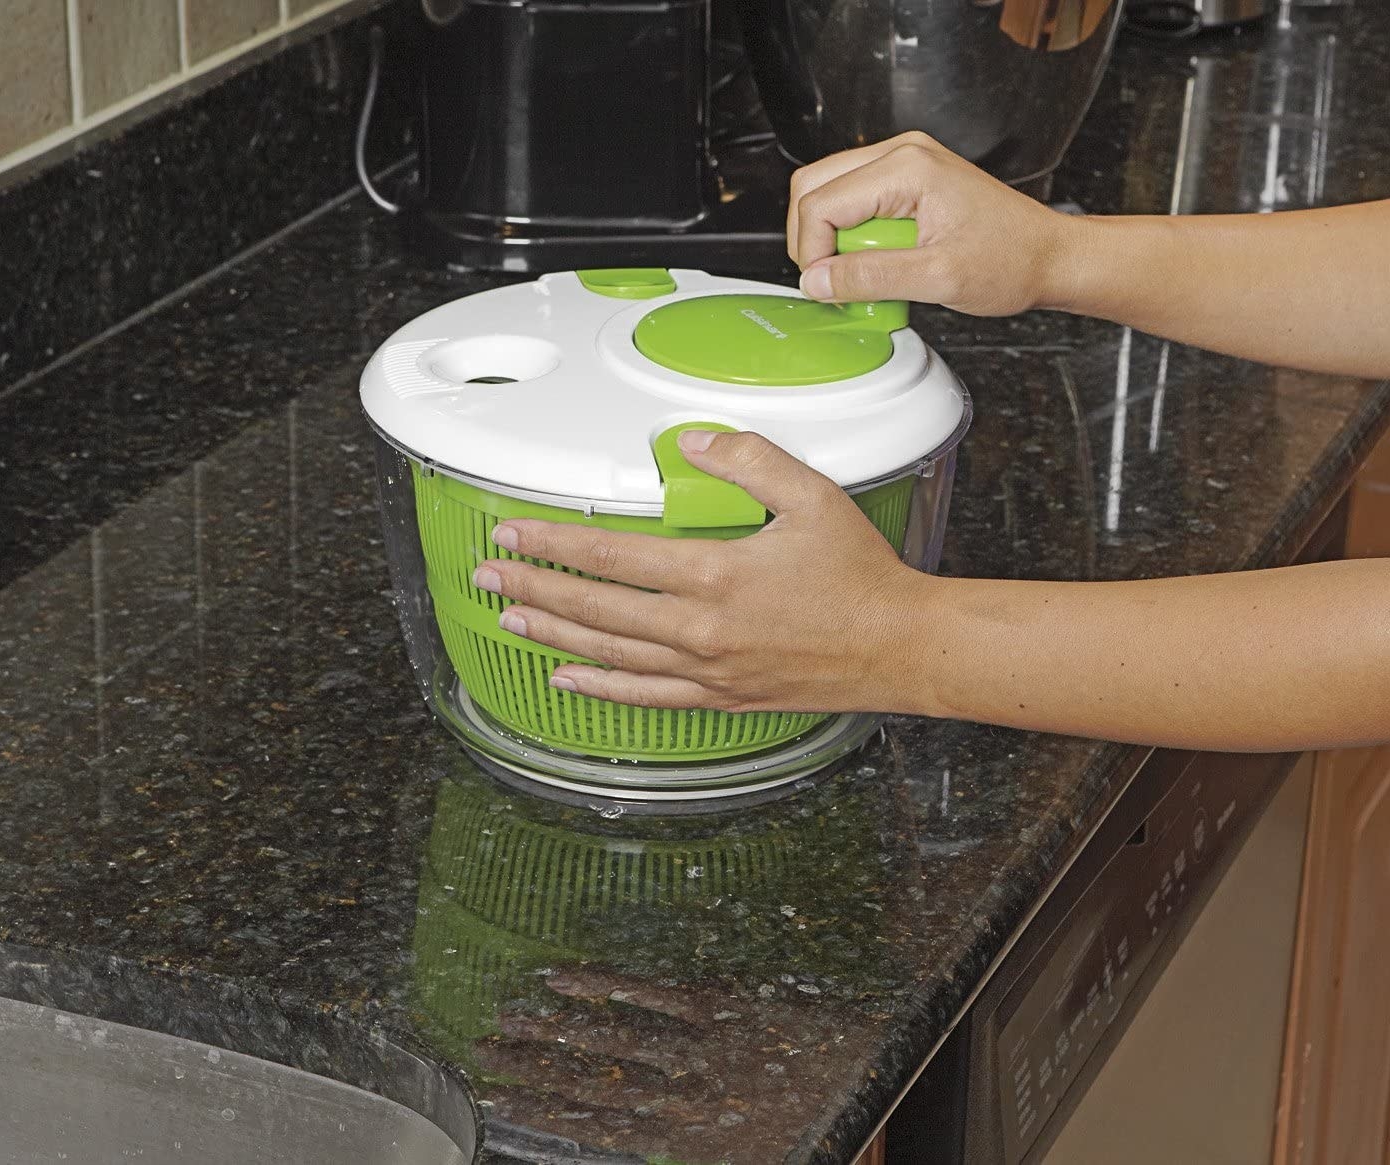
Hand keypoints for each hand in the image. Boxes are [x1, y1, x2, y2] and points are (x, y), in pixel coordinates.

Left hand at [471, 431, 931, 713]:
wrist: (898, 647)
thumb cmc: (861, 578)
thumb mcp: (812, 496)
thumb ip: (749, 460)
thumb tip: (694, 440)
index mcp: (716, 574)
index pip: (611, 555)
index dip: (554, 543)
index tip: (516, 533)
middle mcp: (701, 628)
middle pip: (596, 608)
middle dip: (534, 588)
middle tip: (490, 574)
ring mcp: (708, 669)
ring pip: (610, 653)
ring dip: (554, 634)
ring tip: (511, 617)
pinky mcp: (721, 697)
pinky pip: (646, 697)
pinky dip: (601, 689)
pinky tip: (568, 678)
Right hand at [787, 130, 1079, 316]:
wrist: (1048, 256)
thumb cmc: (1012, 259)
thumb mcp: (938, 278)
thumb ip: (871, 278)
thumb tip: (817, 282)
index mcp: (907, 168)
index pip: (820, 202)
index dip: (812, 252)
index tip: (827, 288)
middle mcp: (901, 154)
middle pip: (812, 186)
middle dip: (811, 240)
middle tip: (833, 281)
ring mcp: (903, 162)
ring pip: (826, 192)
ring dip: (831, 239)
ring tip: (863, 272)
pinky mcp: (905, 179)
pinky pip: (852, 201)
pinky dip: (851, 236)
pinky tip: (877, 260)